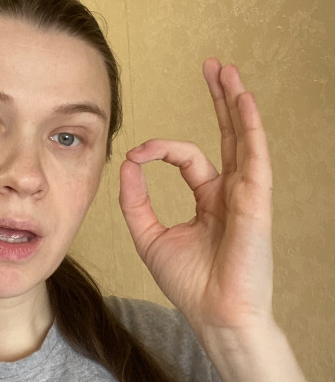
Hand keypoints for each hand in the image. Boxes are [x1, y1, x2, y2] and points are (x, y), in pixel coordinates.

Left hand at [119, 59, 273, 349]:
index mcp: (210, 199)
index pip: (188, 158)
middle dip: (218, 100)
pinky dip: (249, 125)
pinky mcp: (256, 200)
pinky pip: (253, 155)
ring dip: (235, 102)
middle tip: (212, 67)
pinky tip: (242, 98)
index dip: (160, 149)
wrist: (214, 314)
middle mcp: (231, 191)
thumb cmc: (189, 283)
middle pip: (226, 135)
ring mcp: (247, 193)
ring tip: (226, 71)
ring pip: (242, 138)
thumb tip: (126, 163)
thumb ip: (135, 200)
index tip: (136, 154)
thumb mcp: (150, 236)